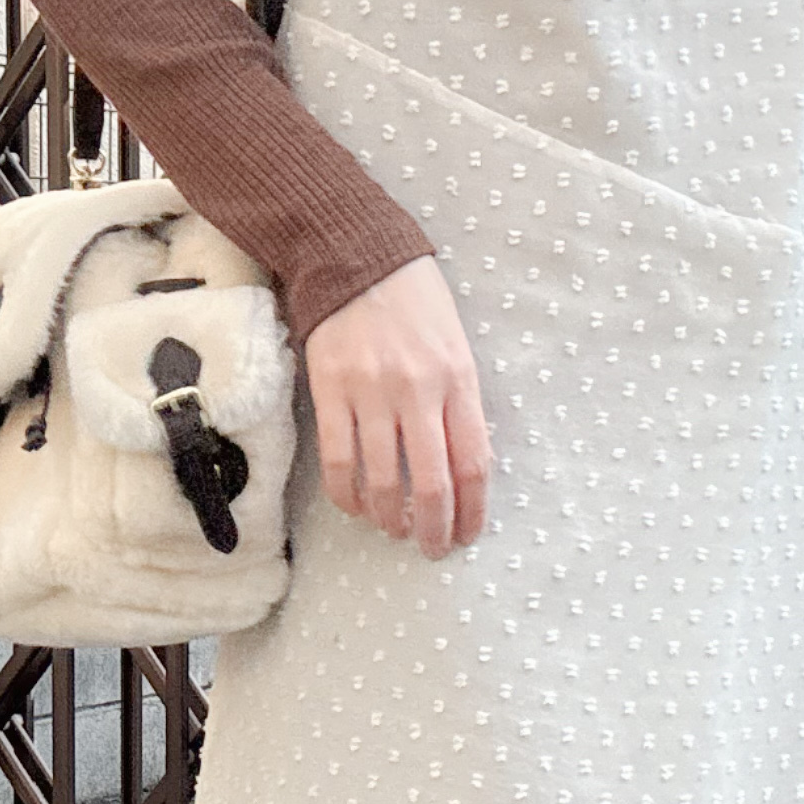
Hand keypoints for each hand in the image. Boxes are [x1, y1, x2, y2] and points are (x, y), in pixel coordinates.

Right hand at [303, 256, 490, 558]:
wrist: (354, 254)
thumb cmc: (413, 302)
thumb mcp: (456, 345)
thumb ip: (461, 401)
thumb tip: (463, 467)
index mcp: (459, 378)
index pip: (474, 463)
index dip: (473, 510)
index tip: (469, 533)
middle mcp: (418, 390)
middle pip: (432, 483)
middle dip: (435, 529)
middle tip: (433, 549)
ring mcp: (371, 392)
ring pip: (383, 481)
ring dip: (390, 519)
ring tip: (394, 531)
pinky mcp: (330, 390)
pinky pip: (339, 461)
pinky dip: (348, 495)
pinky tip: (357, 507)